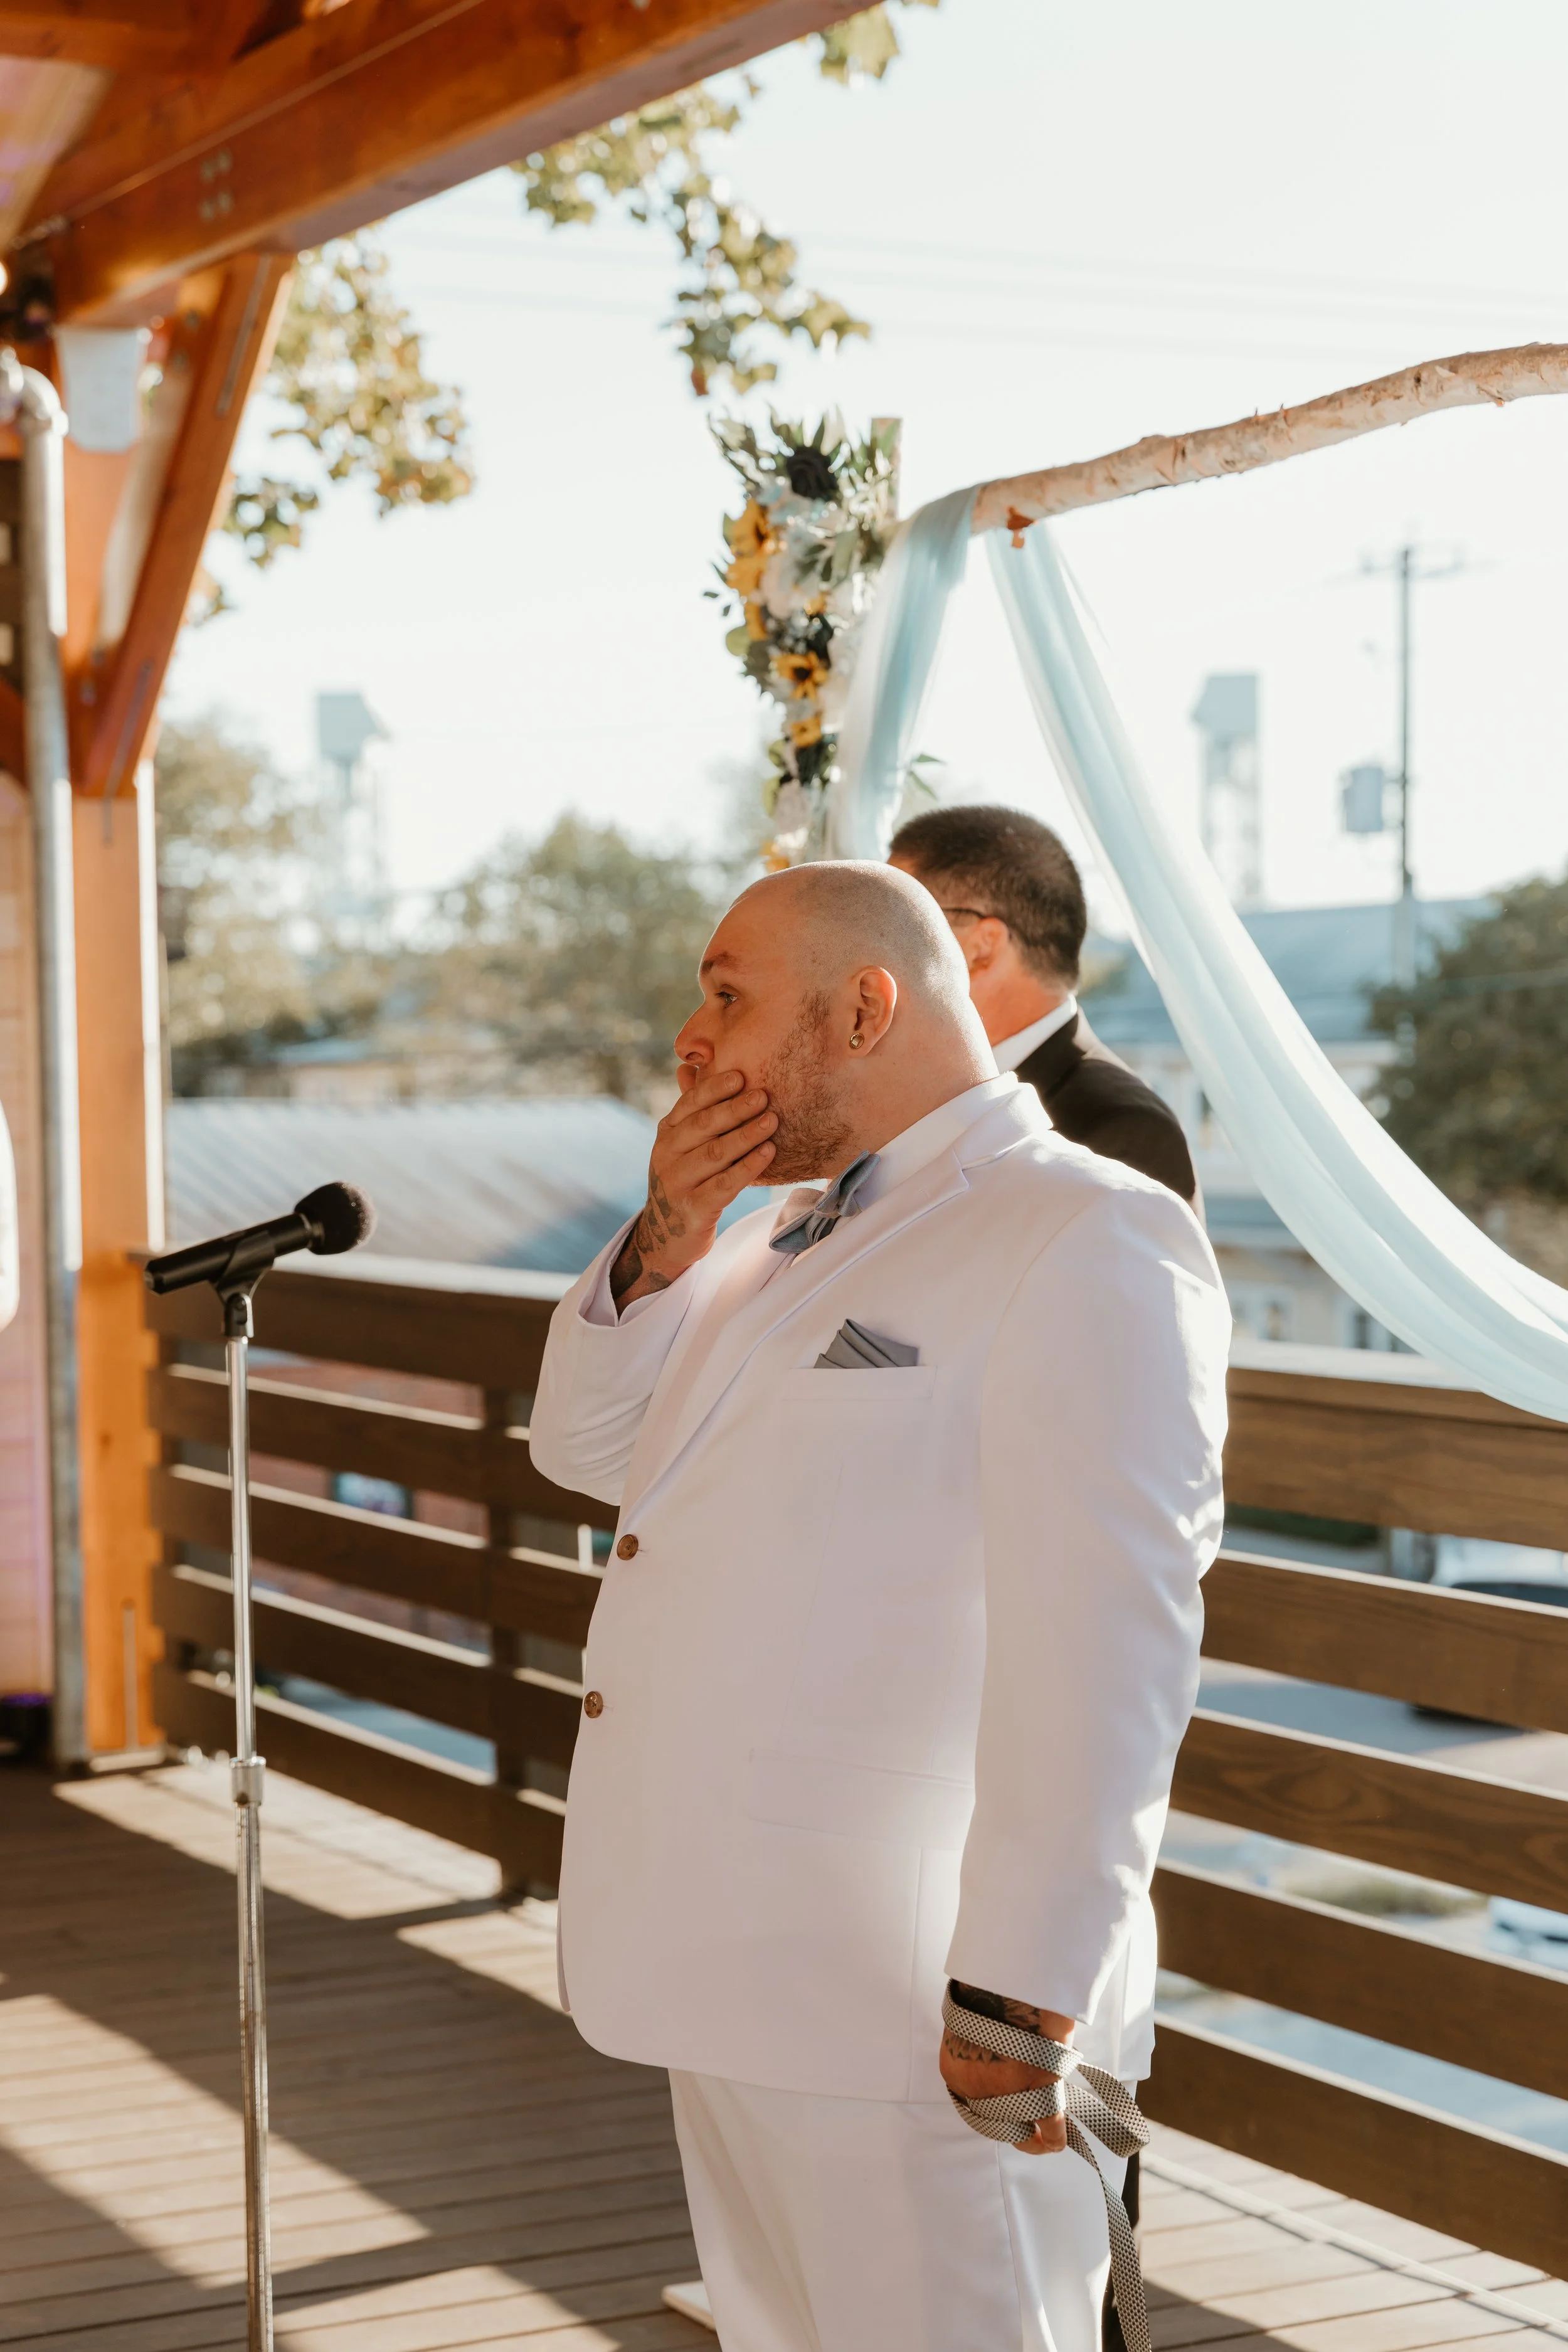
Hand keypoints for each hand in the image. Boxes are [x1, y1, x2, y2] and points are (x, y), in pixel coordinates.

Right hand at [610, 1066, 776, 1308]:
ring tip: (773, 1121)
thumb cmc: (686, 1180)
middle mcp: (666, 1155)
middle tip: (764, 1096)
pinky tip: (768, 1153)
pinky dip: (748, 1167)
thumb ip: (693, 1112)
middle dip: (735, 1109)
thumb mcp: (683, 1146)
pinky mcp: (693, 1209)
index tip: (741, 1076)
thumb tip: (692, 1066)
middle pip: (703, 1126)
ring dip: (746, 1136)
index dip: (714, 1088)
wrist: (666, 1236)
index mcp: (666, 1134)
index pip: (689, 1104)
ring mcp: (677, 1183)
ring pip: (716, 1154)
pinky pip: (725, 1184)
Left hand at [940, 1994, 1072, 2155]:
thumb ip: (979, 2044)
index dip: (991, 2110)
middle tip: (1027, 2131)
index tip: (1004, 2112)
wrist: (1014, 1977)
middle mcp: (976, 2090)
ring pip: (1023, 2128)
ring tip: (1045, 2139)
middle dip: (1013, 2126)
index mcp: (955, 2069)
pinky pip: (1051, 2126)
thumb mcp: (974, 2021)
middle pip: (996, 2122)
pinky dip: (1056, 2136)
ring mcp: (1009, 2095)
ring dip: (1035, 2136)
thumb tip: (996, 2051)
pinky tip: (1060, 2140)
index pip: (970, 2103)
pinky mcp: (1040, 2093)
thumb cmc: (992, 1988)